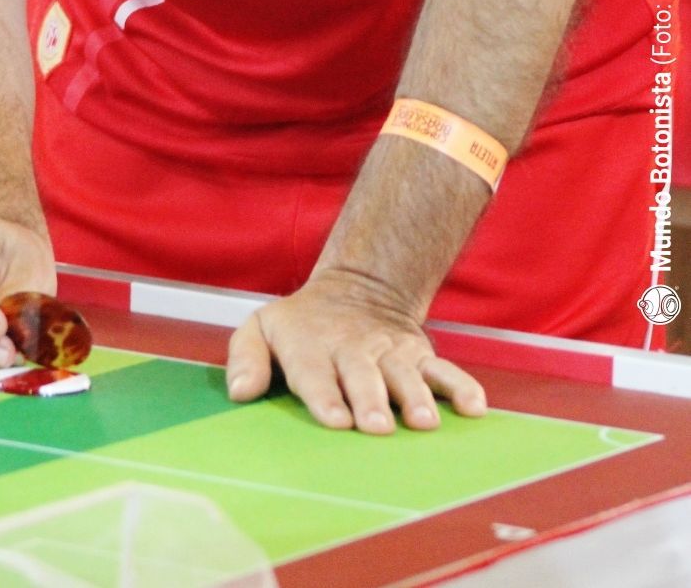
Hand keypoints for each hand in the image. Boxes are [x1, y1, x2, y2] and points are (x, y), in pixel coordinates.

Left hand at [226, 268, 486, 432]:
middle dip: (371, 400)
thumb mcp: (262, 328)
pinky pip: (443, 369)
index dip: (325, 397)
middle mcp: (353, 349)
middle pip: (363, 376)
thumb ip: (246, 358)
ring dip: (415, 398)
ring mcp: (389, 352)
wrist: (356, 286)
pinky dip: (460, 387)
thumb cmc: (301, 324)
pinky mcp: (418, 353)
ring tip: (423, 423)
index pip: (316, 374)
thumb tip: (239, 392)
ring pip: (404, 375)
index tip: (335, 420)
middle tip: (378, 427)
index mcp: (311, 347)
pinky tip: (474, 408)